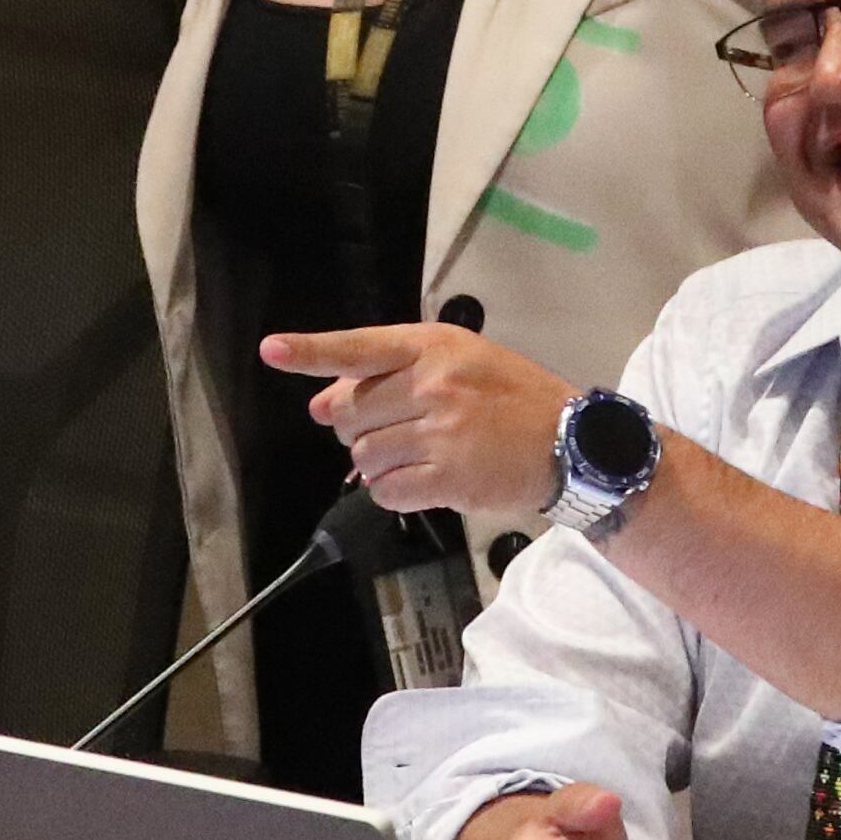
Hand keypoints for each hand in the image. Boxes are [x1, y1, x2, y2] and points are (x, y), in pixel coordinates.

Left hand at [262, 323, 578, 517]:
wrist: (568, 442)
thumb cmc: (513, 397)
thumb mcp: (460, 361)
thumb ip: (391, 375)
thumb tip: (323, 404)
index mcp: (433, 346)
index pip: (359, 347)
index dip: (310, 351)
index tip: (272, 350)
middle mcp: (434, 384)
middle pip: (349, 413)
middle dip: (356, 428)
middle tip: (391, 430)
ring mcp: (441, 432)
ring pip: (364, 456)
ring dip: (378, 464)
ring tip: (416, 455)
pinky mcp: (448, 477)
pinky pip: (386, 492)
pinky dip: (393, 493)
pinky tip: (420, 481)